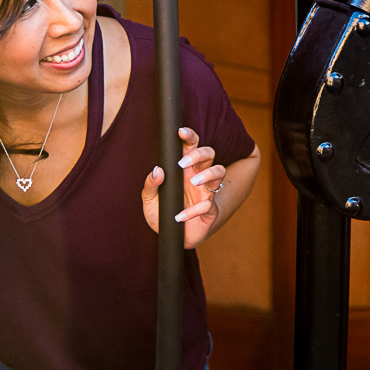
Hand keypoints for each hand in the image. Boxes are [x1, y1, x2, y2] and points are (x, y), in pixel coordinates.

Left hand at [141, 128, 228, 250]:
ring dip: (208, 174)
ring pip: (219, 171)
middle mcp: (197, 176)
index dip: (189, 137)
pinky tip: (179, 216)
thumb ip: (150, 186)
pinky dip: (193, 210)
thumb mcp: (149, 201)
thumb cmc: (163, 214)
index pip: (190, 147)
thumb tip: (157, 170)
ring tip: (193, 182)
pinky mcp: (210, 210)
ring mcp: (206, 192)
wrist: (174, 238)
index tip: (181, 131)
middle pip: (209, 153)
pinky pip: (208, 205)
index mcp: (183, 170)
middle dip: (199, 154)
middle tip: (182, 163)